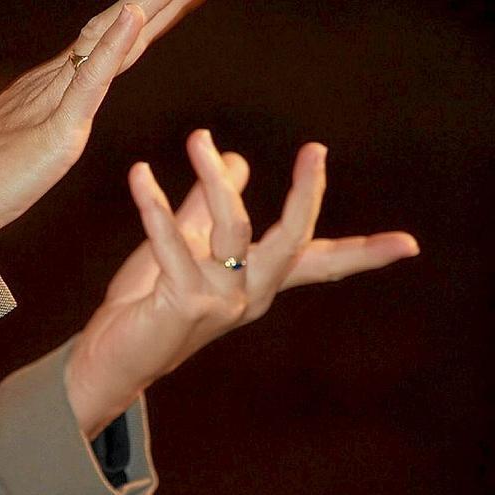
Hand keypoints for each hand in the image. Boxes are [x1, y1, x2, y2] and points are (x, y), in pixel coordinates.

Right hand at [0, 1, 206, 238]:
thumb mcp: (25, 151)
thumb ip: (46, 130)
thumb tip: (58, 126)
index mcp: (50, 89)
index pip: (110, 43)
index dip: (150, 17)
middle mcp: (52, 82)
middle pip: (119, 30)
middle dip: (160, 3)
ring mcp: (50, 101)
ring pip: (109, 42)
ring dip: (149, 8)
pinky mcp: (52, 130)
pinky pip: (86, 82)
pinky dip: (111, 48)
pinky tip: (133, 17)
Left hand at [65, 130, 419, 436]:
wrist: (111, 355)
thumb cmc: (148, 301)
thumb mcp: (184, 246)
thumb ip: (205, 208)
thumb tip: (238, 160)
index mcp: (256, 283)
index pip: (318, 263)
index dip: (363, 252)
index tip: (409, 245)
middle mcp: (248, 296)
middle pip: (293, 240)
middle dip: (308, 195)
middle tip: (316, 152)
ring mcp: (221, 302)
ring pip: (234, 227)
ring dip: (215, 179)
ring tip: (197, 139)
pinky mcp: (186, 303)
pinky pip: (173, 243)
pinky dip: (154, 205)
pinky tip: (140, 175)